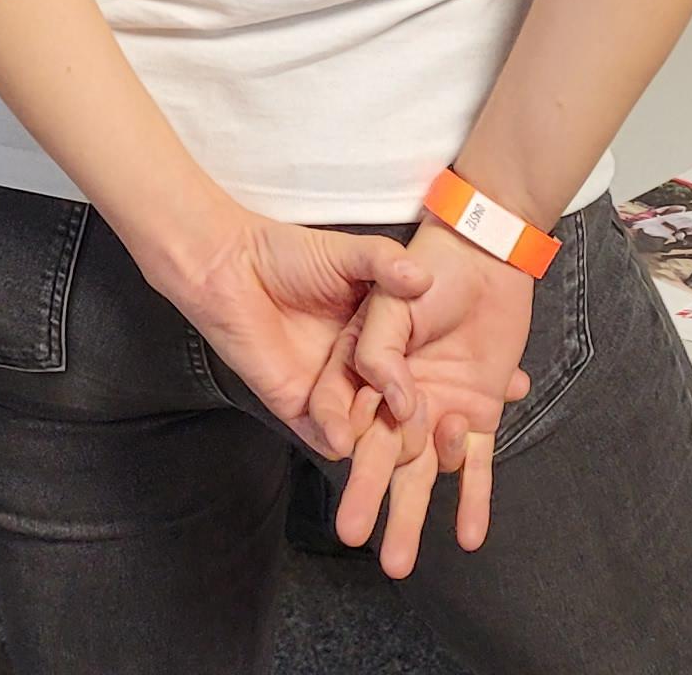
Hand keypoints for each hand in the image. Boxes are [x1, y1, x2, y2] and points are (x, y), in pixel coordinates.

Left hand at [156, 213, 433, 457]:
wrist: (230, 267)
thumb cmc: (288, 254)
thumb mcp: (347, 252)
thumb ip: (383, 261)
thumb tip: (422, 276)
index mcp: (375, 336)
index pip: (411, 369)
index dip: (431, 383)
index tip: (461, 396)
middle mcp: (355, 369)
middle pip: (391, 407)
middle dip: (412, 425)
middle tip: (434, 431)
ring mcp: (327, 390)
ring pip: (361, 426)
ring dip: (377, 438)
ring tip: (395, 439)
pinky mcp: (295, 405)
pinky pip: (320, 434)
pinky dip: (335, 439)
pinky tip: (346, 438)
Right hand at [325, 218, 537, 573]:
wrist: (489, 259)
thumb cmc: (434, 271)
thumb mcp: (396, 302)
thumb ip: (381, 347)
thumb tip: (392, 398)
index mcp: (370, 371)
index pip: (350, 416)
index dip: (344, 443)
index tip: (340, 466)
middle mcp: (400, 400)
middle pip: (380, 456)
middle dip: (367, 497)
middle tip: (352, 537)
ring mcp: (439, 410)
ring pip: (424, 473)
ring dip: (412, 517)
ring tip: (398, 562)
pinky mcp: (478, 414)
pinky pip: (475, 466)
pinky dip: (474, 500)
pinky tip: (470, 536)